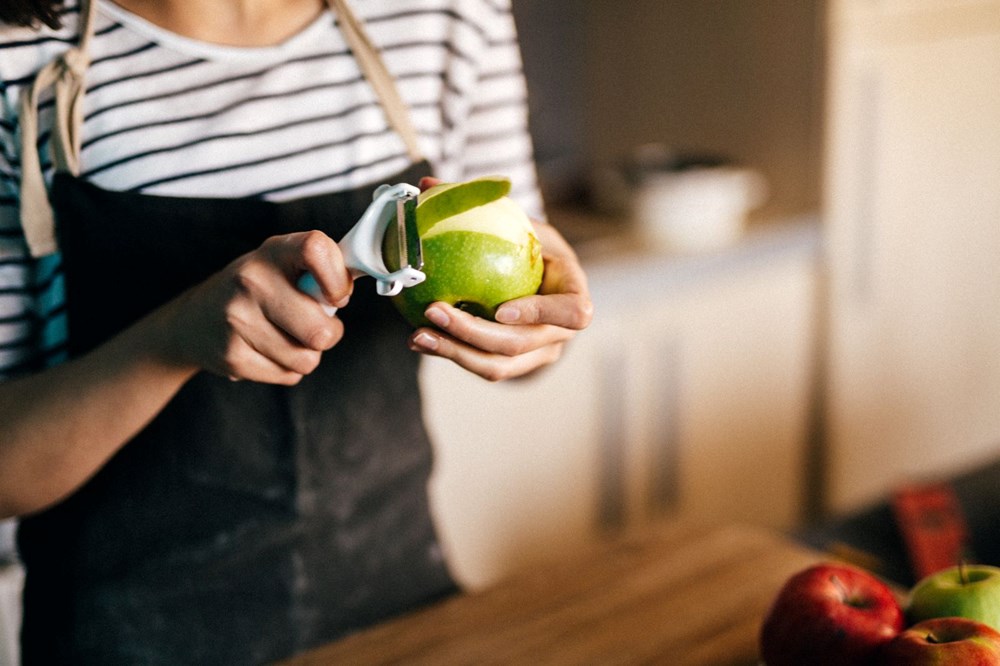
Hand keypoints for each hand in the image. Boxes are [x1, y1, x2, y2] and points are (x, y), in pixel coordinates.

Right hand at [159, 231, 352, 384]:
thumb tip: (351, 289)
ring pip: (307, 358)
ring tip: (285, 337)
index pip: (317, 250)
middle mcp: (252, 280)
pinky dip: (286, 368)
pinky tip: (266, 350)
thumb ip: (321, 270)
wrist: (194, 321)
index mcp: (273, 251)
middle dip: (328, 334)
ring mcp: (238, 319)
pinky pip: (288, 375)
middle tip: (315, 325)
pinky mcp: (232, 356)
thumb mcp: (282, 265)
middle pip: (321, 330)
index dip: (338, 280)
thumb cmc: (256, 291)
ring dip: (305, 353)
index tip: (337, 296)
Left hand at [407, 216, 593, 381]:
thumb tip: (428, 184)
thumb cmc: (527, 243)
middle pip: (520, 344)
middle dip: (475, 333)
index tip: (501, 309)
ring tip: (418, 335)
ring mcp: (538, 354)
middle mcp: (559, 332)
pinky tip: (420, 339)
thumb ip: (481, 205)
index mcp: (573, 293)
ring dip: (455, 352)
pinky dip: (452, 354)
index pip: (574, 313)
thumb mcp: (517, 221)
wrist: (537, 277)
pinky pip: (482, 367)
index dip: (541, 314)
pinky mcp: (514, 365)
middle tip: (434, 311)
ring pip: (498, 366)